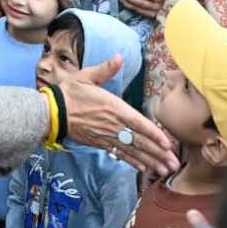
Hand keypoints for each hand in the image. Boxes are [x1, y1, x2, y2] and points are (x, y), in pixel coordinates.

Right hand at [57, 56, 178, 174]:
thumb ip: (105, 69)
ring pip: (132, 151)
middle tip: (174, 164)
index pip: (138, 123)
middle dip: (158, 153)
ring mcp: (106, 135)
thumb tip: (118, 57)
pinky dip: (132, 162)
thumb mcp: (86, 76)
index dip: (154, 134)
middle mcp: (112, 124)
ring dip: (149, 161)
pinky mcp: (99, 143)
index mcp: (113, 107)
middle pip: (139, 141)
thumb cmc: (69, 92)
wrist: (52, 111)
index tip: (168, 143)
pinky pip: (119, 154)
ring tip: (164, 170)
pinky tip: (143, 168)